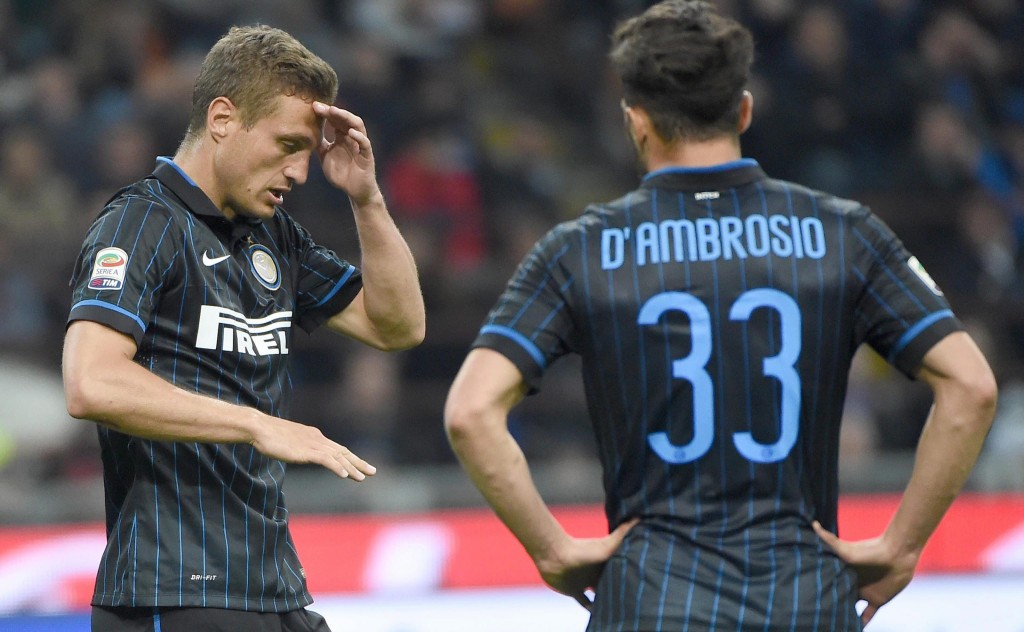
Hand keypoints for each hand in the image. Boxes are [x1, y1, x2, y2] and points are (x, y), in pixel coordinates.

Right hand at [251, 415, 375, 481]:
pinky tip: (345, 475)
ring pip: (338, 457)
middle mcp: (317, 439)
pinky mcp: (305, 451)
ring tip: (363, 477)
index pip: (337, 449)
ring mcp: (312, 444)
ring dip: (352, 468)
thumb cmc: (268, 435)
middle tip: (373, 471)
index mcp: (315, 437)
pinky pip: (326, 460)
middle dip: (358, 462)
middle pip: (342, 452)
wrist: (259, 427)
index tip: (362, 466)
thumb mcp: (289, 442)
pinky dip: (337, 467)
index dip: (351, 458)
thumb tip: (300, 453)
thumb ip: (299, 448)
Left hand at [312, 101, 380, 205]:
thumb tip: (305, 133)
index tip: (313, 106)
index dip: (325, 112)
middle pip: (345, 119)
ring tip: (334, 111)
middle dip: (333, 111)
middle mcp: (352, 138)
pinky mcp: (367, 156)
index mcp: (342, 137)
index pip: (335, 120)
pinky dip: (359, 137)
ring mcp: (360, 146)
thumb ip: (319, 144)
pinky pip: (365, 143)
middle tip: (320, 106)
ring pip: (357, 126)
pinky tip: (350, 132)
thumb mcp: (325, 156)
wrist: (354, 191)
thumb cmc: (341, 174)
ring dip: (346, 117)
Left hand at [535, 518, 638, 609]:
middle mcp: (597, 572)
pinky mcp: (575, 591)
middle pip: (612, 582)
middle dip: (620, 588)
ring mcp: (586, 581)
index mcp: (606, 562)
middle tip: (634, 599)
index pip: (621, 569)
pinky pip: (585, 603)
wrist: (555, 556)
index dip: (631, 574)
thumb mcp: (607, 544)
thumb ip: (623, 533)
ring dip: (607, 600)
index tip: (643, 580)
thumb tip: (639, 516)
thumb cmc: (582, 550)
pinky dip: (591, 609)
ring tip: (620, 609)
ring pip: (600, 593)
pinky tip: (598, 615)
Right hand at [812, 521, 918, 626]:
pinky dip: (862, 624)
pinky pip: (868, 615)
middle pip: (837, 597)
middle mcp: (851, 583)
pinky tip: (856, 630)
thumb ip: (829, 539)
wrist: (898, 554)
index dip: (818, 591)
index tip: (806, 599)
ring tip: (832, 625)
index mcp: (842, 573)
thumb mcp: (846, 548)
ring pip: (850, 608)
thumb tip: (813, 524)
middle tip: (816, 616)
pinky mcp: (877, 600)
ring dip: (844, 616)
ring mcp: (864, 592)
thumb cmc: (870, 549)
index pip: (828, 584)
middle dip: (829, 605)